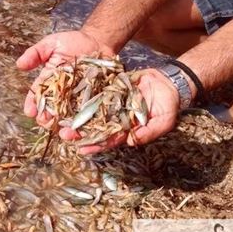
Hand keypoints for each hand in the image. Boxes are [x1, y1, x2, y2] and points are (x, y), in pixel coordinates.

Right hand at [16, 30, 113, 125]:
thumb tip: (19, 64)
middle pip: (52, 110)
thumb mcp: (51, 44)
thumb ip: (35, 54)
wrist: (98, 41)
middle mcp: (61, 94)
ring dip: (65, 126)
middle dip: (47, 119)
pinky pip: (89, 114)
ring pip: (68, 116)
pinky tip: (82, 131)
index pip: (38, 95)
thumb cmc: (73, 42)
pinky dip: (86, 123)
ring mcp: (77, 98)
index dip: (32, 104)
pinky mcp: (93, 100)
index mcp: (49, 82)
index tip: (29, 112)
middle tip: (45, 122)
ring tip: (63, 132)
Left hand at [59, 69, 179, 154]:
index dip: (96, 145)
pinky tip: (70, 96)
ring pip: (92, 111)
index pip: (109, 140)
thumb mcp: (164, 121)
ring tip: (61, 118)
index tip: (82, 149)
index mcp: (127, 130)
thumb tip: (132, 142)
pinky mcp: (112, 88)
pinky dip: (84, 94)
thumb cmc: (169, 106)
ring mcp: (113, 103)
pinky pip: (97, 92)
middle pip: (95, 127)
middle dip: (80, 132)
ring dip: (78, 115)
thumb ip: (148, 132)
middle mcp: (116, 118)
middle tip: (64, 134)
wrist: (170, 82)